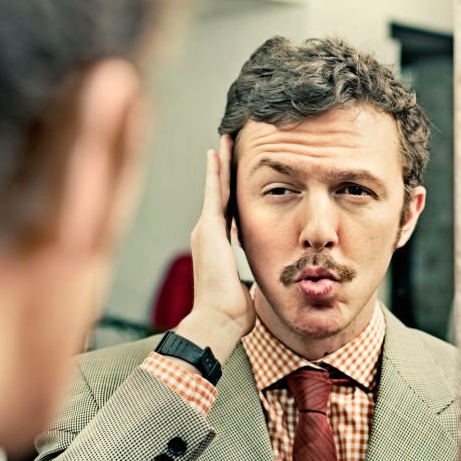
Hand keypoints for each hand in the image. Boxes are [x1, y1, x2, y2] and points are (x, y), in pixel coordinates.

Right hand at [173, 135, 253, 365]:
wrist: (218, 320)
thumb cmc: (232, 314)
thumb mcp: (242, 288)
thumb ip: (245, 279)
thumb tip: (254, 284)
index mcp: (217, 246)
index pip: (227, 210)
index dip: (231, 190)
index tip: (238, 172)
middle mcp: (208, 234)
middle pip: (219, 193)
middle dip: (223, 169)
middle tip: (228, 142)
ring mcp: (206, 230)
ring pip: (215, 187)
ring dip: (220, 163)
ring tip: (224, 139)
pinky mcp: (209, 229)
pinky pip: (214, 192)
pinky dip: (216, 171)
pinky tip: (218, 152)